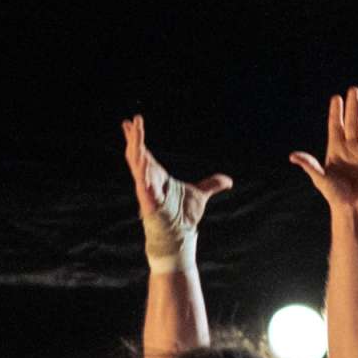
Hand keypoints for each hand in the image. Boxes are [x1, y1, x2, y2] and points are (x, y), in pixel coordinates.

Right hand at [123, 114, 231, 258]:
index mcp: (157, 176)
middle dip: (133, 138)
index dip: (137, 139)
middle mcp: (148, 180)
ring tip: (133, 130)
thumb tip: (228, 181)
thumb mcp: (201, 195)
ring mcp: (146, 189)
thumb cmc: (184, 217)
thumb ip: (212, 185)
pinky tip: (141, 155)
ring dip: (134, 146)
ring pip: (136, 163)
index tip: (129, 124)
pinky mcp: (148, 199)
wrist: (180, 236)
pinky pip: (142, 181)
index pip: (143, 154)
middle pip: (136, 155)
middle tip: (128, 121)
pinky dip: (142, 168)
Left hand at [289, 86, 357, 219]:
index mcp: (335, 149)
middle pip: (353, 122)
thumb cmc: (335, 195)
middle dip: (353, 107)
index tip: (336, 97)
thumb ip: (309, 165)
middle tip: (354, 90)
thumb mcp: (320, 179)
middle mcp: (350, 147)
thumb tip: (292, 155)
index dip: (336, 112)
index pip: (336, 125)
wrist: (353, 208)